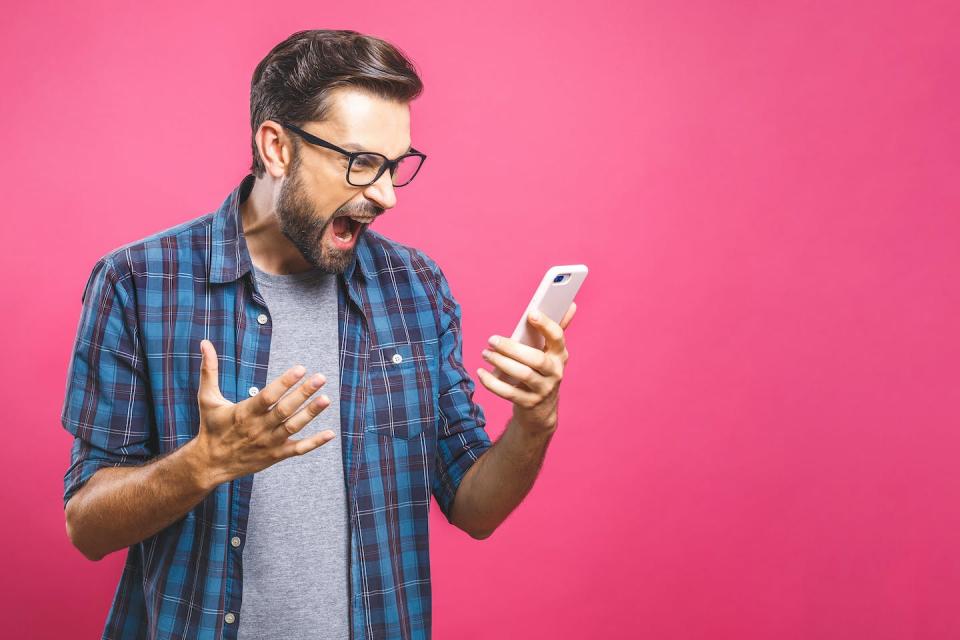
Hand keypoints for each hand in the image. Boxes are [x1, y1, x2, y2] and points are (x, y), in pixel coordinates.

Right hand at [194, 339, 334, 484]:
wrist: (209, 464)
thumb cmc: (211, 427)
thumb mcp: (207, 398)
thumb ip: (209, 370)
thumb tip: (204, 343)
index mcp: (244, 413)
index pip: (267, 396)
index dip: (284, 382)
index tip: (300, 368)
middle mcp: (258, 428)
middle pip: (284, 410)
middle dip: (303, 393)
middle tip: (321, 378)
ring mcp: (268, 443)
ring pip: (293, 427)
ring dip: (311, 413)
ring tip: (327, 399)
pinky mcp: (275, 456)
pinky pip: (298, 450)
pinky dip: (315, 443)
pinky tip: (331, 433)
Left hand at [476, 302, 576, 434]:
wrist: (541, 410)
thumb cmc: (542, 372)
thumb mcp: (551, 353)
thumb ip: (556, 329)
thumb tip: (571, 305)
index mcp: (560, 355)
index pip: (557, 337)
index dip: (546, 325)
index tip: (531, 314)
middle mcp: (555, 372)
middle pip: (535, 358)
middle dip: (512, 348)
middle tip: (492, 340)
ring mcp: (543, 389)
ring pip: (522, 375)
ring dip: (501, 362)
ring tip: (486, 354)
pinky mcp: (529, 403)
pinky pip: (508, 392)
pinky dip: (492, 383)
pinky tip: (481, 373)